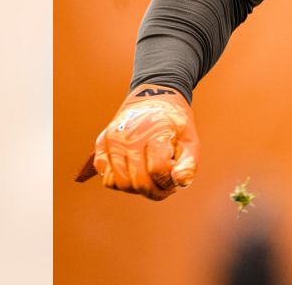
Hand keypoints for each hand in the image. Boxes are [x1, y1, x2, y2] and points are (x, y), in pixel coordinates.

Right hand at [76, 85, 198, 200]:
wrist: (153, 100)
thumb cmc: (174, 125)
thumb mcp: (190, 140)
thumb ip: (189, 163)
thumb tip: (180, 182)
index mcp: (154, 130)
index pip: (158, 170)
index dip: (169, 182)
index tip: (175, 181)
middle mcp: (128, 134)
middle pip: (137, 181)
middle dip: (154, 191)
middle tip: (165, 187)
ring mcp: (111, 139)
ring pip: (119, 183)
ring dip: (137, 189)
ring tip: (151, 179)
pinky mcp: (100, 144)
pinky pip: (107, 178)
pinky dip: (121, 182)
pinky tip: (136, 172)